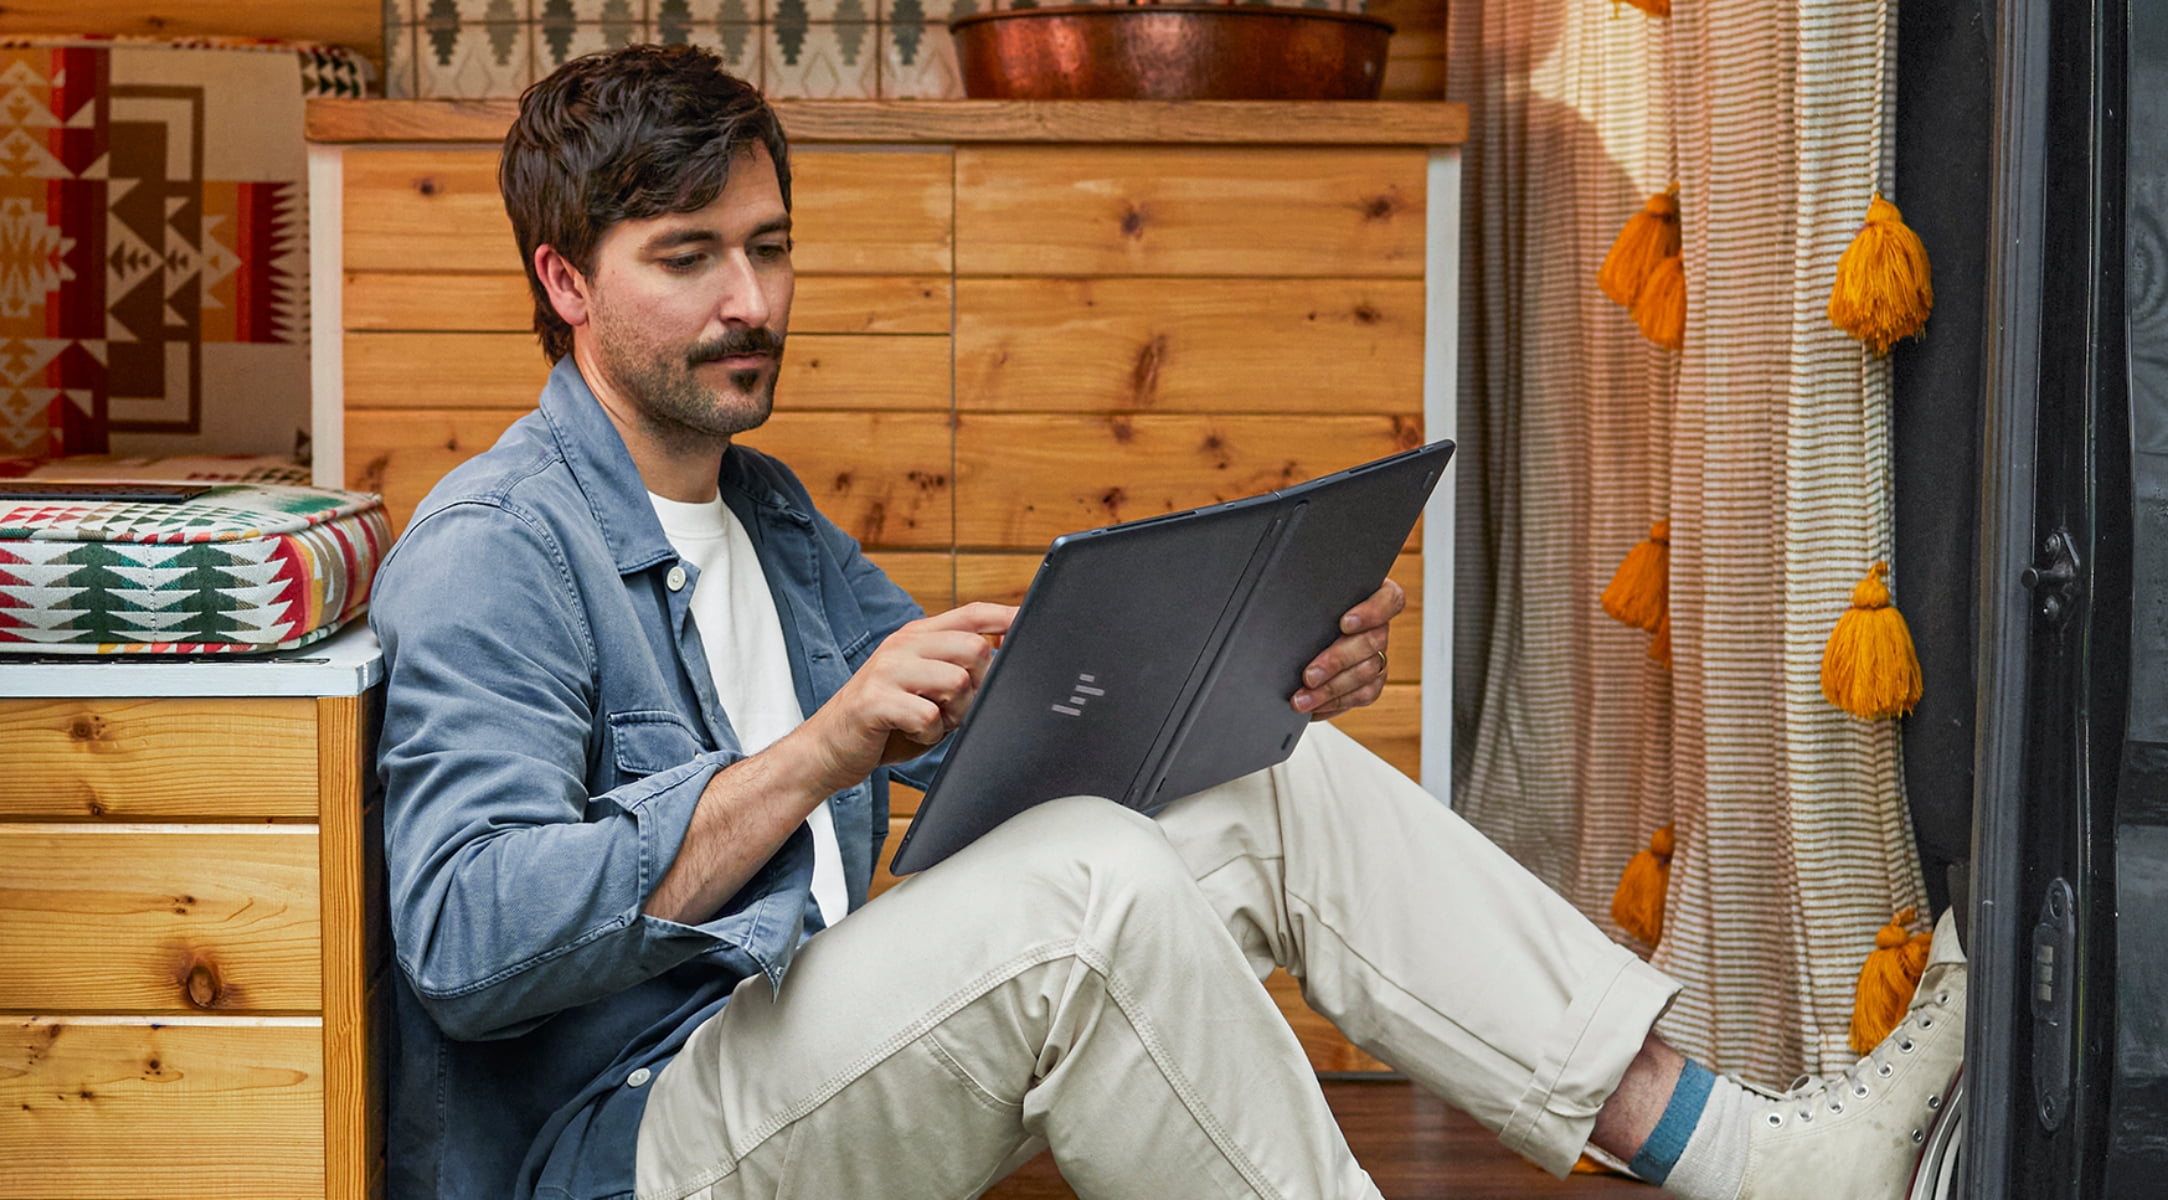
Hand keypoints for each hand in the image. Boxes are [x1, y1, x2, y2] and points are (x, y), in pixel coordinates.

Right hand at [795, 602, 1016, 790]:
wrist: (829, 747)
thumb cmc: (886, 719)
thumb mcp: (925, 685)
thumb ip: (959, 669)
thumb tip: (1007, 663)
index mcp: (917, 636)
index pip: (971, 613)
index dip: (1006, 616)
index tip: (1032, 623)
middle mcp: (902, 645)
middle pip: (974, 648)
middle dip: (981, 684)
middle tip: (960, 708)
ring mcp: (886, 670)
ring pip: (957, 683)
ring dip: (955, 714)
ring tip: (934, 722)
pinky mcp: (874, 701)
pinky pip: (928, 717)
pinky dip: (929, 736)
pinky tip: (913, 735)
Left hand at [1291, 579, 1403, 719]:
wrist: (1303, 627)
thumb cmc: (1308, 604)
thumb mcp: (1310, 594)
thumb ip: (1310, 596)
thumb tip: (1284, 600)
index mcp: (1374, 596)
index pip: (1389, 600)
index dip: (1371, 613)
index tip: (1345, 623)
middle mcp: (1380, 626)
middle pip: (1372, 643)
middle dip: (1337, 661)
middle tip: (1309, 675)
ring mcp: (1379, 655)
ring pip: (1367, 674)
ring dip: (1331, 689)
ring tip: (1303, 698)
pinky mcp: (1372, 681)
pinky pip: (1363, 695)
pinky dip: (1336, 703)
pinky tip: (1314, 707)